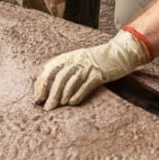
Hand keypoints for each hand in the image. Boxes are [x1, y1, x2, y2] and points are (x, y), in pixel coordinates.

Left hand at [34, 29, 151, 109]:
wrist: (120, 52)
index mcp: (68, 57)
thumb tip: (51, 90)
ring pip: (70, 81)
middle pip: (59, 77)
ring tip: (56, 107)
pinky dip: (78, 93)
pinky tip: (72, 103)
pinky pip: (86, 84)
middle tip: (46, 108)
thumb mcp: (78, 60)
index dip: (42, 84)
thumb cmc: (97, 60)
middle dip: (51, 94)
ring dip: (62, 95)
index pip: (49, 70)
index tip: (38, 98)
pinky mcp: (99, 73)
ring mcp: (88, 66)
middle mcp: (76, 60)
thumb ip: (65, 70)